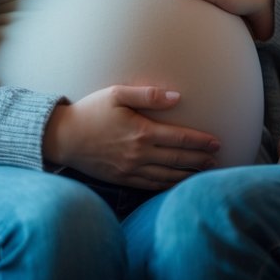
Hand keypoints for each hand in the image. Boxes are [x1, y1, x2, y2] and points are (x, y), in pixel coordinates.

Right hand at [43, 85, 220, 189]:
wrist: (63, 137)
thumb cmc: (91, 111)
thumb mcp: (117, 94)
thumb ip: (149, 95)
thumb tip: (177, 97)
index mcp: (141, 132)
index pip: (179, 138)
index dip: (200, 141)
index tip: (215, 142)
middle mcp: (139, 154)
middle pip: (177, 159)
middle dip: (199, 159)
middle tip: (216, 159)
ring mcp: (130, 169)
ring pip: (167, 176)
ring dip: (187, 175)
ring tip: (203, 173)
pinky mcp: (121, 179)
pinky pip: (150, 185)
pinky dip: (167, 185)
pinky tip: (176, 183)